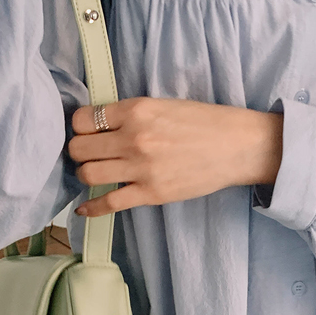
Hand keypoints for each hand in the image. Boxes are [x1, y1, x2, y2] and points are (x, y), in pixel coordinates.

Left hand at [68, 98, 283, 216]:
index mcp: (136, 110)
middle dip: (78, 151)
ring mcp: (141, 168)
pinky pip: (109, 202)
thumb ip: (130, 114)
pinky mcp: (150, 193)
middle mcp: (133, 138)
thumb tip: (99, 125)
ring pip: (88, 174)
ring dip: (86, 173)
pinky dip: (91, 207)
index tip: (86, 131)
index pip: (83, 119)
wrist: (236, 146)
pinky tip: (84, 209)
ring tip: (95, 172)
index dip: (79, 126)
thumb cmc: (203, 123)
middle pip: (79, 148)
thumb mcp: (162, 105)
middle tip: (88, 153)